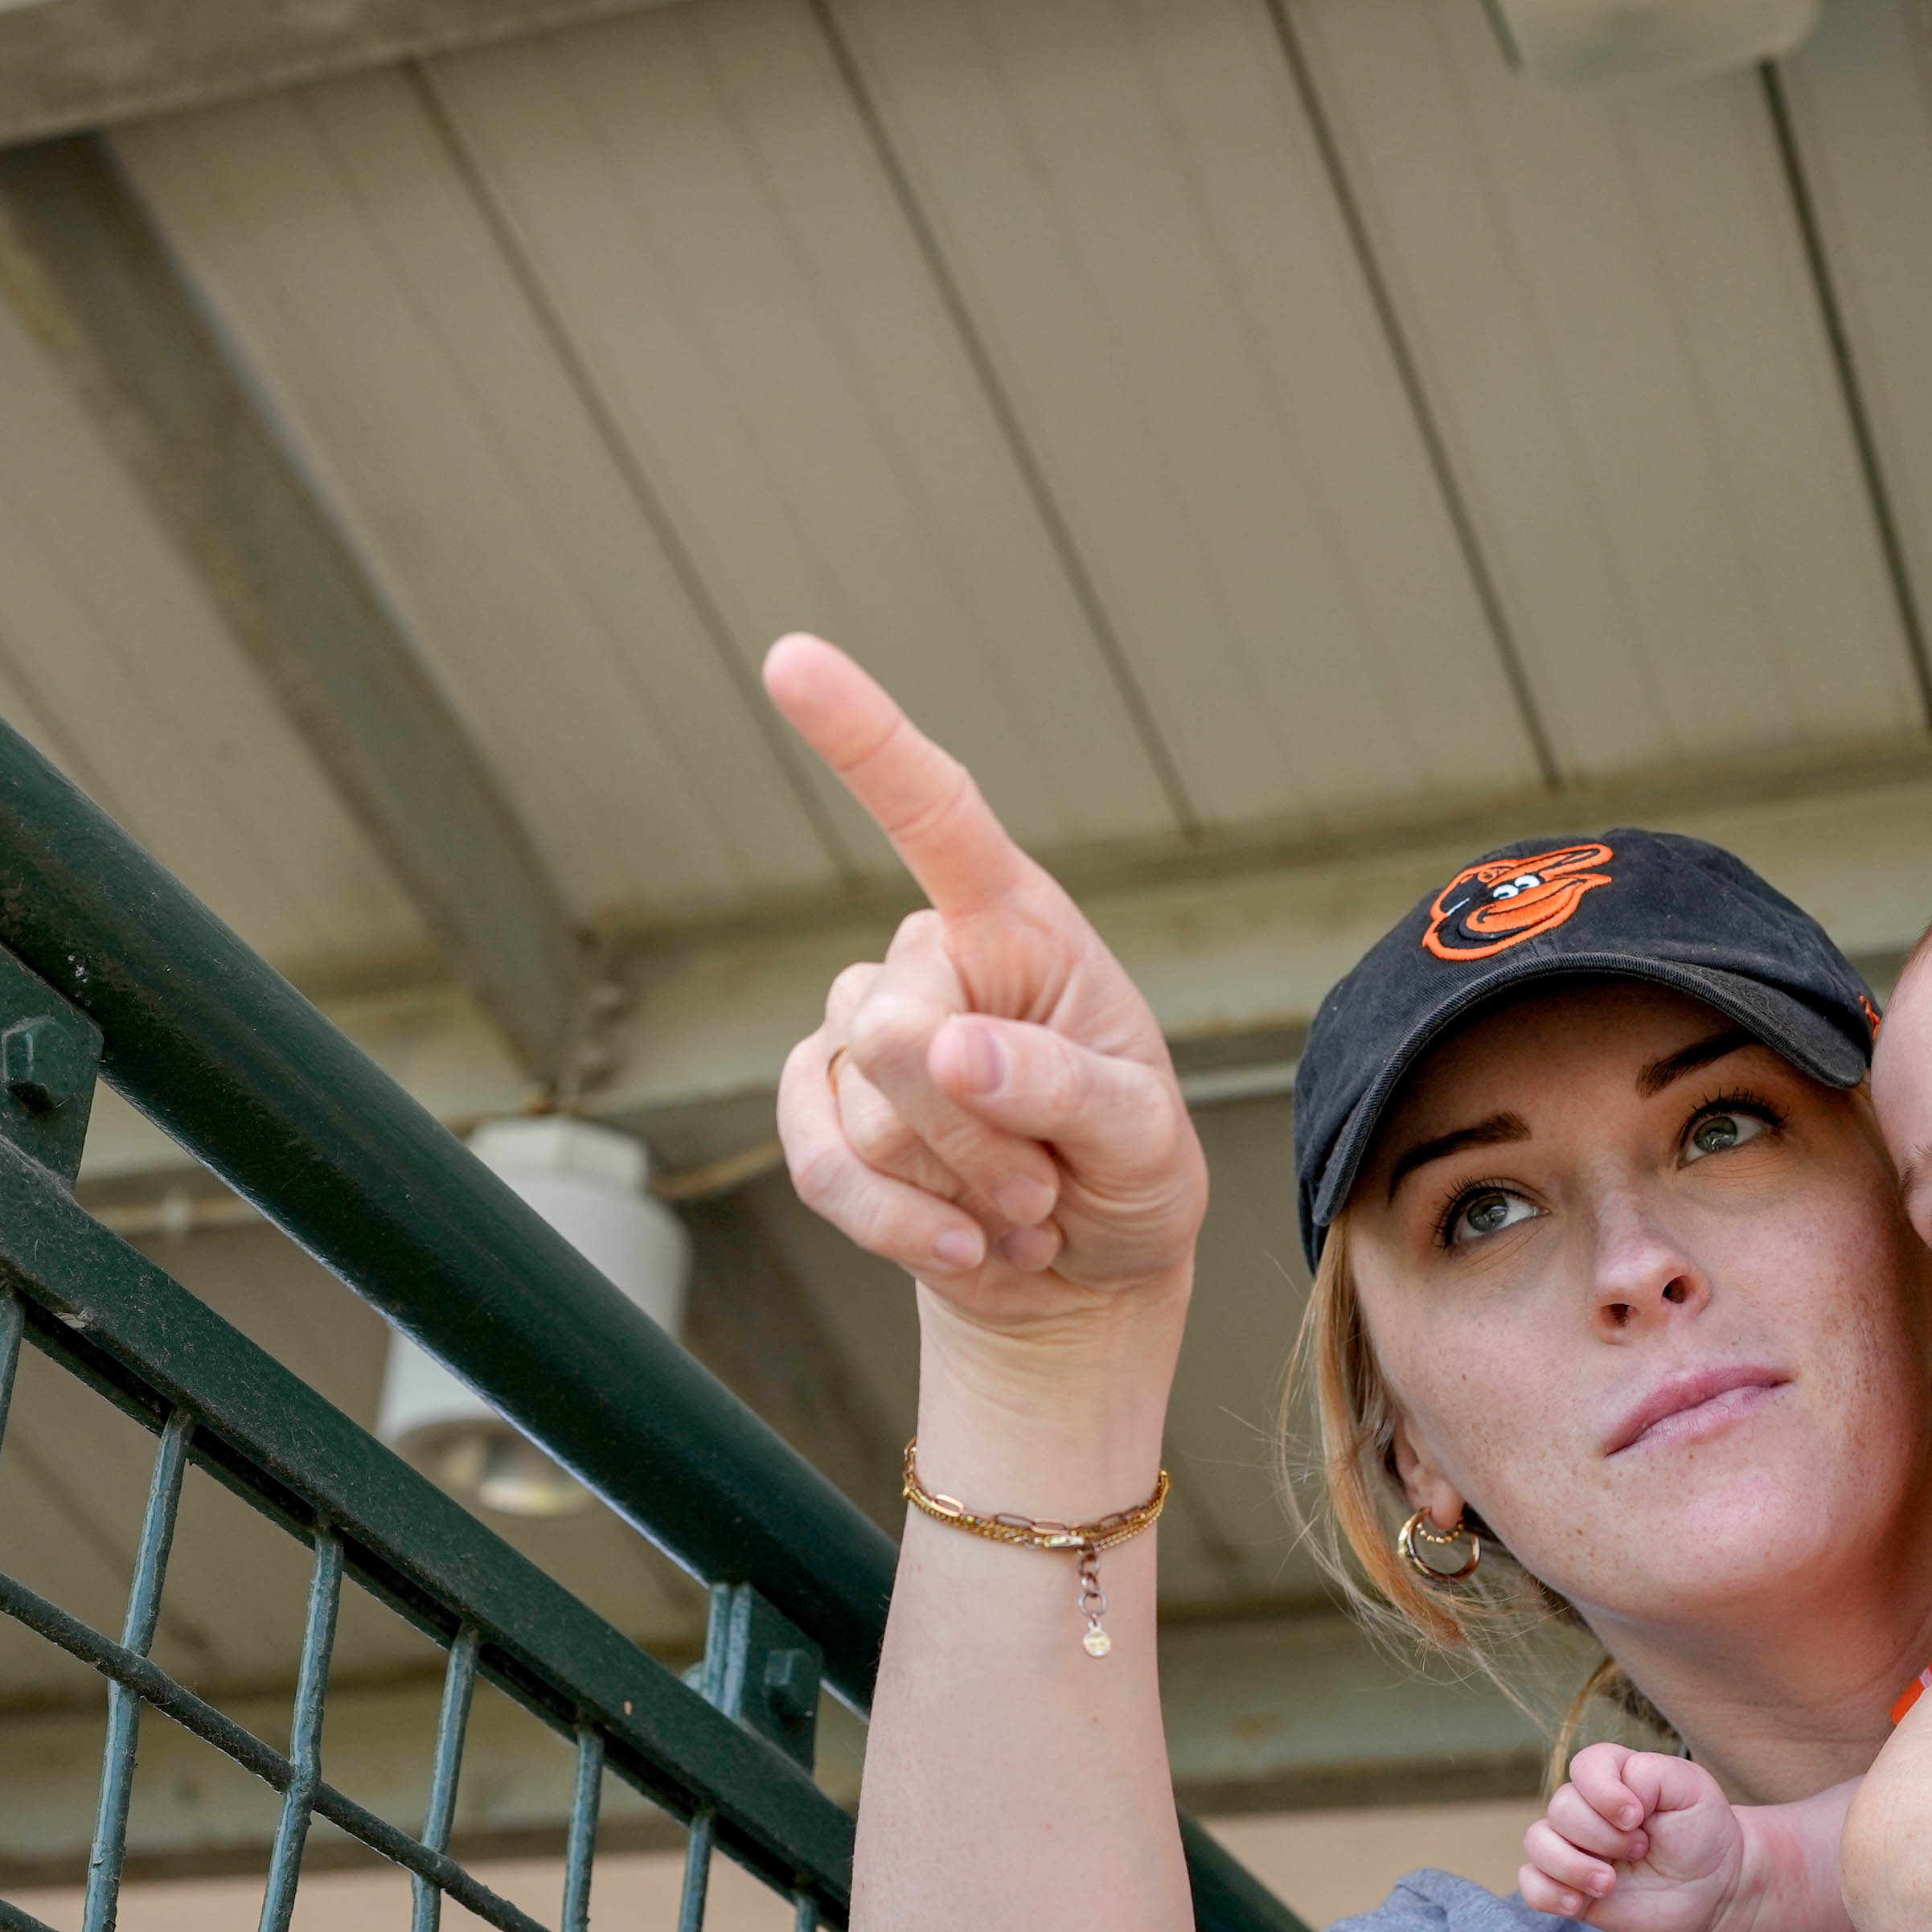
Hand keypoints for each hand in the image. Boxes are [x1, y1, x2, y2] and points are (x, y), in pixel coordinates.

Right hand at [764, 637, 1207, 1343]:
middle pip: (893, 1032)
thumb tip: (947, 1049)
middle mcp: (928, 958)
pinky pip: (821, 1168)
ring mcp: (859, 1032)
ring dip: (957, 1191)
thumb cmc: (1128, 1171)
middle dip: (976, 1137)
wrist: (1077, 1272)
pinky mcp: (819, 1109)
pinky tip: (965, 1247)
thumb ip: (1064, 1088)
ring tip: (1025, 1207)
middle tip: (1048, 1183)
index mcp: (1016, 922)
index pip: (934, 813)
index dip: (862, 736)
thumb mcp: (1143, 1137)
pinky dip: (898, 1228)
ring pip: (863, 1117)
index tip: (788, 658)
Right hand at [1520, 1746, 1743, 1931]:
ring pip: (1537, 1843)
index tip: (1638, 1818)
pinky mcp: (1567, 1885)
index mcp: (1613, 1775)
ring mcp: (1573, 1847)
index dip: (1605, 1793)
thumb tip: (1618, 1793)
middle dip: (1603, 1837)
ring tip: (1609, 1884)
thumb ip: (1653, 1772)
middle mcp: (1586, 1807)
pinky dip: (1548, 1894)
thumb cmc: (1702, 1832)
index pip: (1585, 1767)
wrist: (1713, 1890)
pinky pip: (1530, 1884)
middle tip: (1642, 1851)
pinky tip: (1579, 1904)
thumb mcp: (1693, 1789)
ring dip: (1571, 1867)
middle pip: (1561, 1809)